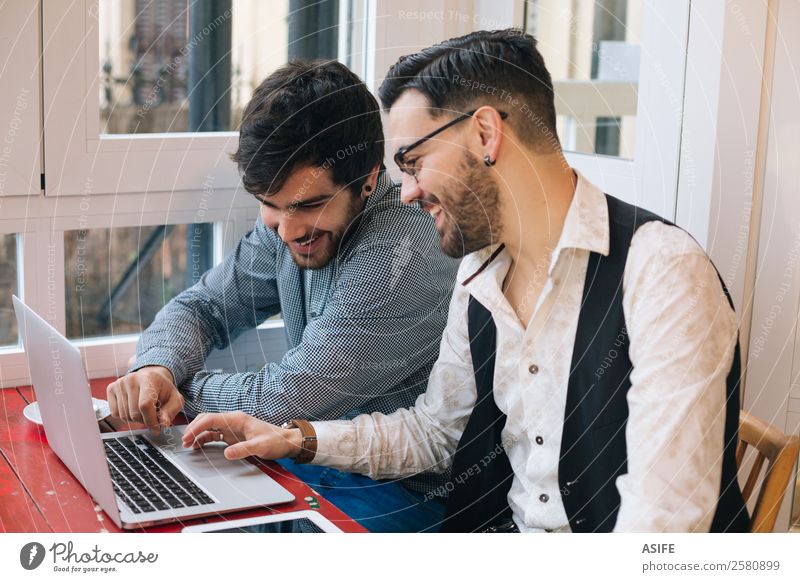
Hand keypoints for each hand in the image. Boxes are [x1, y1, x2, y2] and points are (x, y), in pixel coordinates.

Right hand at [106, 366, 183, 434]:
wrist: (152, 377)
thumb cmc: (163, 389)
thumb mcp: (175, 399)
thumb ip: (171, 411)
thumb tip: (163, 423)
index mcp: (149, 378)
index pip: (145, 405)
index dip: (151, 420)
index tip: (156, 428)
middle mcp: (132, 379)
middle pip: (134, 413)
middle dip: (145, 420)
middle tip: (152, 416)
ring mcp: (119, 383)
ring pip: (124, 415)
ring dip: (135, 419)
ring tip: (143, 410)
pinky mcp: (111, 389)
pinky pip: (115, 414)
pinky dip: (125, 416)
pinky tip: (133, 408)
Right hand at [181, 411, 301, 460]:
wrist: (286, 441)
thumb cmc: (275, 441)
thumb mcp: (261, 446)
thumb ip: (243, 449)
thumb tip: (227, 453)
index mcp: (237, 418)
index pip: (211, 419)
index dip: (196, 427)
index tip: (187, 437)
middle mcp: (232, 420)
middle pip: (207, 420)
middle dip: (193, 429)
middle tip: (184, 442)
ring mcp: (232, 427)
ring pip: (209, 427)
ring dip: (197, 434)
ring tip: (188, 445)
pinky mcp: (233, 435)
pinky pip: (214, 434)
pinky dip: (204, 439)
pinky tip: (198, 446)